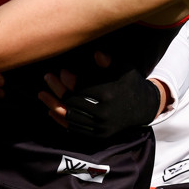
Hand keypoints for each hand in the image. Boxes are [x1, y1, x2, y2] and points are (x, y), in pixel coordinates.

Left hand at [39, 52, 162, 137]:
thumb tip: (96, 54)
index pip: (81, 89)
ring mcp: (101, 126)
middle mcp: (103, 113)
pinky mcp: (99, 134)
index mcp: (108, 95)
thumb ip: (109, 62)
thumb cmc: (131, 82)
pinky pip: (76, 129)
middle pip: (72, 103)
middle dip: (56, 91)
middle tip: (46, 78)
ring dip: (53, 106)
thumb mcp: (124, 69)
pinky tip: (51, 111)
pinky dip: (62, 120)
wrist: (145, 107)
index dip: (67, 81)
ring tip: (42, 95)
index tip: (58, 71)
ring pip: (71, 117)